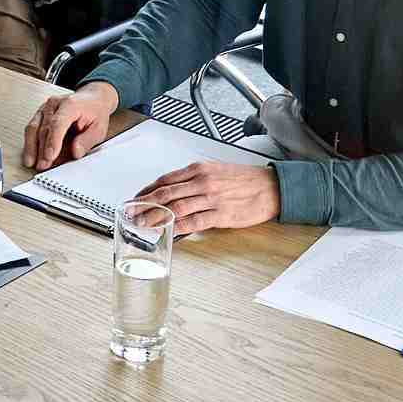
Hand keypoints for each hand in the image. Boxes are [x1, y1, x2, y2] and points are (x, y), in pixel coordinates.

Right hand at [23, 82, 118, 169]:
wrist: (90, 98)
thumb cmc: (95, 112)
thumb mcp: (99, 128)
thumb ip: (87, 140)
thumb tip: (75, 152)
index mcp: (70, 104)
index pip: (58, 123)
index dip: (53, 141)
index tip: (50, 156)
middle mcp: (54, 104)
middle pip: (44, 128)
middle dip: (42, 149)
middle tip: (42, 166)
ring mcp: (44, 108)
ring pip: (33, 128)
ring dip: (31, 147)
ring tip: (31, 163)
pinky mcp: (40, 114)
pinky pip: (31, 129)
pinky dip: (30, 143)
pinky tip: (30, 155)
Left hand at [134, 162, 279, 234]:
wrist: (271, 186)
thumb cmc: (244, 179)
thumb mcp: (214, 170)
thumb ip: (193, 179)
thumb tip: (173, 189)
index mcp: (197, 170)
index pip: (164, 180)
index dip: (146, 191)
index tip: (135, 199)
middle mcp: (200, 182)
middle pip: (165, 194)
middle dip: (144, 205)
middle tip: (131, 213)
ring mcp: (210, 199)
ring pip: (175, 208)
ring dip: (156, 217)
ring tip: (143, 224)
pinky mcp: (221, 215)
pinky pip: (194, 222)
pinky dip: (177, 227)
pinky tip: (167, 232)